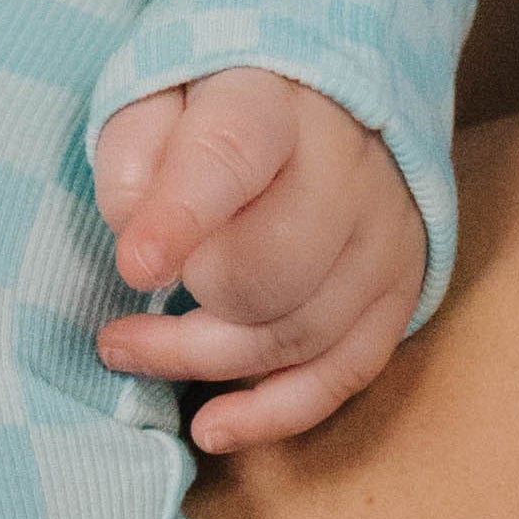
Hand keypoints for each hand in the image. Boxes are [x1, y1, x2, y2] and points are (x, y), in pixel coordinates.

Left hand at [92, 70, 423, 450]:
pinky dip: (275, 412)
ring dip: (203, 361)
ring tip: (126, 352)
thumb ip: (133, 153)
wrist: (331, 95)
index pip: (232, 156)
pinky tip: (213, 427)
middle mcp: (347, 168)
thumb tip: (136, 236)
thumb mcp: (156, 92)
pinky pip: (345, 374)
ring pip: (301, 332)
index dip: (181, 216)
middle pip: (275, 266)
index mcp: (273, 103)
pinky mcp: (399, 290)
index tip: (135, 268)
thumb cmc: (217, 104)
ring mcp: (383, 236)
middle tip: (119, 313)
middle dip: (193, 296)